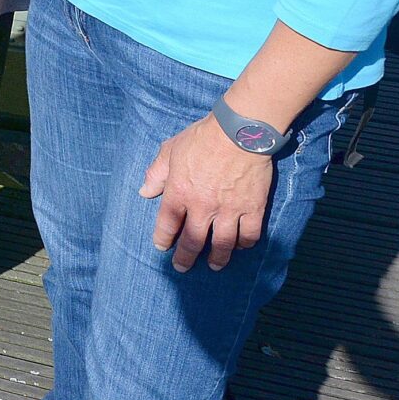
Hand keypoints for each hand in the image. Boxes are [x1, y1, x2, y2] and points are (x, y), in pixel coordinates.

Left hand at [142, 115, 274, 271]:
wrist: (239, 132)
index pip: (167, 224)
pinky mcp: (253, 209)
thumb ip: (156, 173)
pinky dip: (245, 244)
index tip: (162, 247)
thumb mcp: (171, 150)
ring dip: (217, 258)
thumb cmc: (202, 137)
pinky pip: (250, 235)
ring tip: (215, 265)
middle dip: (186, 258)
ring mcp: (230, 210)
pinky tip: (241, 246)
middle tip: (182, 267)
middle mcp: (203, 207)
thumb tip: (144, 191)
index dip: (164, 239)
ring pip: (223, 245)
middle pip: (193, 241)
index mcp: (179, 193)